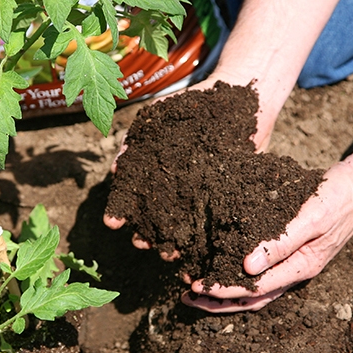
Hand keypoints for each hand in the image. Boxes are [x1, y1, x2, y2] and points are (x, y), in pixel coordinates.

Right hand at [103, 74, 278, 260]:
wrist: (240, 98)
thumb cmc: (195, 105)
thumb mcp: (159, 116)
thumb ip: (136, 139)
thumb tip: (115, 169)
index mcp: (153, 172)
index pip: (132, 199)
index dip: (120, 212)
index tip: (113, 222)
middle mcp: (174, 188)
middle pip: (154, 220)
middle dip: (146, 235)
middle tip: (143, 243)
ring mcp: (200, 196)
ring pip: (181, 228)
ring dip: (172, 244)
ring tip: (171, 253)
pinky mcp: (226, 198)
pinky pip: (212, 224)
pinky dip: (204, 240)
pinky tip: (199, 250)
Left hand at [181, 158, 352, 311]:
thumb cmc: (335, 199)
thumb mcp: (309, 219)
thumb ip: (280, 243)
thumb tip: (247, 268)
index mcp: (301, 267)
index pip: (255, 289)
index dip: (224, 290)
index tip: (196, 285)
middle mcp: (295, 270)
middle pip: (253, 297)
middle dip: (219, 300)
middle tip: (187, 295)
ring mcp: (293, 263)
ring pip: (255, 288)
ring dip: (227, 290)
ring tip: (197, 287)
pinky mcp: (289, 250)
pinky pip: (261, 271)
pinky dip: (238, 273)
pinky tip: (220, 263)